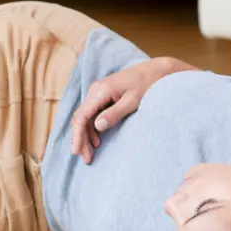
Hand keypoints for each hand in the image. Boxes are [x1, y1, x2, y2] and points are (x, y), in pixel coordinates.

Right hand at [70, 57, 196, 163]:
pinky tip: (96, 141)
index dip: (77, 135)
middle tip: (86, 159)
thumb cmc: (146, 85)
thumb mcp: (133, 101)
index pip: (82, 116)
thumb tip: (97, 126)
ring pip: (84, 117)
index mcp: (100, 91)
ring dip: (85, 136)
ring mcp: (97, 93)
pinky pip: (91, 114)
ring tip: (90, 154)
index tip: (76, 151)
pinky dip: (91, 129)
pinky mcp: (102, 96)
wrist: (154, 71)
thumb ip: (114, 113)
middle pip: (80, 118)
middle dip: (80, 139)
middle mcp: (94, 91)